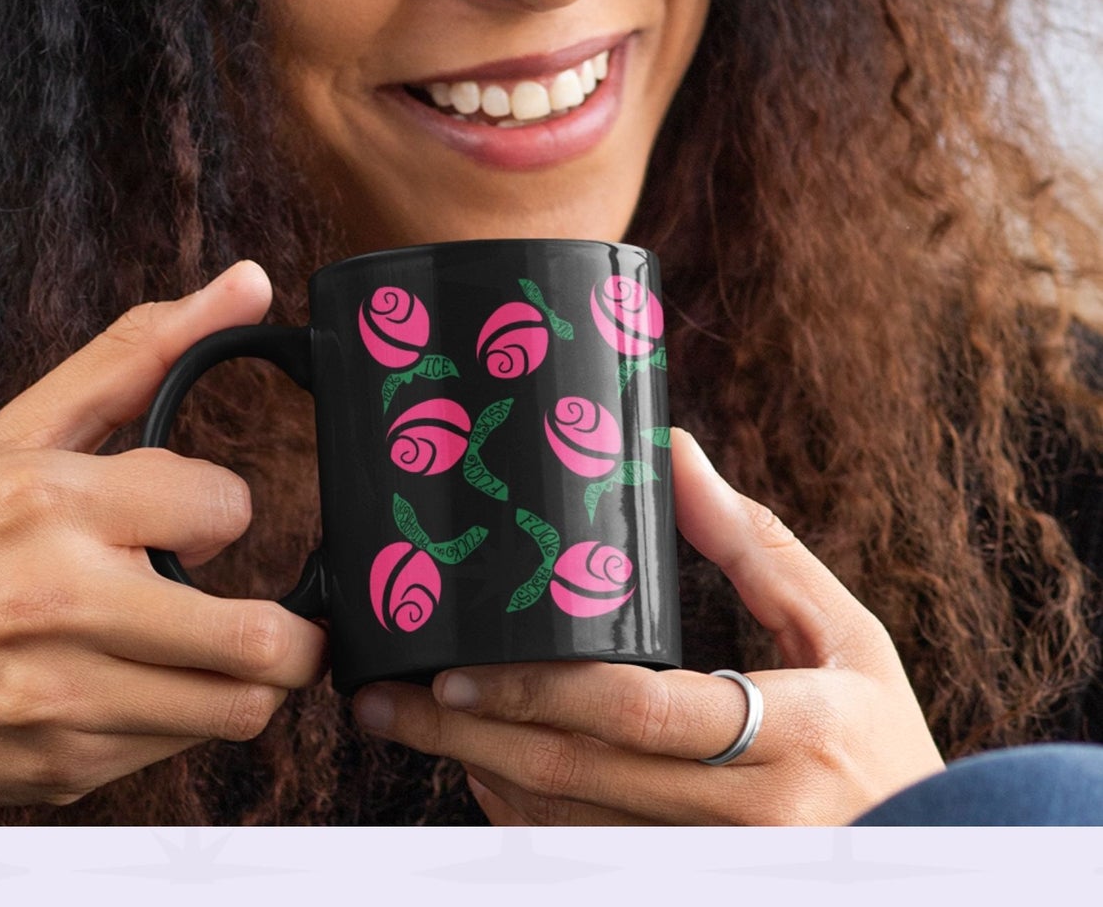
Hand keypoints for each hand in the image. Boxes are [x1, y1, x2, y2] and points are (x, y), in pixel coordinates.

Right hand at [0, 261, 325, 822]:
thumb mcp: (24, 430)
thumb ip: (142, 350)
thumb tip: (253, 282)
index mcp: (47, 499)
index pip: (226, 504)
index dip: (220, 508)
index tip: (191, 516)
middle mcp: (54, 600)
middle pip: (259, 638)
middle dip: (293, 628)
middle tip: (282, 613)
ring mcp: (58, 696)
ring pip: (239, 705)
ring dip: (248, 677)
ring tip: (211, 646)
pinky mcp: (62, 766)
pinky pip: (182, 746)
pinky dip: (183, 714)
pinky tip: (139, 683)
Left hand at [350, 428, 944, 825]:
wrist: (933, 857)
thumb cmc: (880, 739)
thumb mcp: (844, 636)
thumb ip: (759, 548)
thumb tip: (673, 451)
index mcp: (790, 737)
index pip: (636, 713)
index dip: (537, 689)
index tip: (453, 666)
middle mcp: (748, 820)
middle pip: (576, 776)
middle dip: (464, 735)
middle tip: (380, 698)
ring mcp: (716, 866)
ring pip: (566, 830)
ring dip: (479, 775)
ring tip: (407, 721)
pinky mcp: (693, 884)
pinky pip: (585, 861)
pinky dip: (522, 819)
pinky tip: (479, 770)